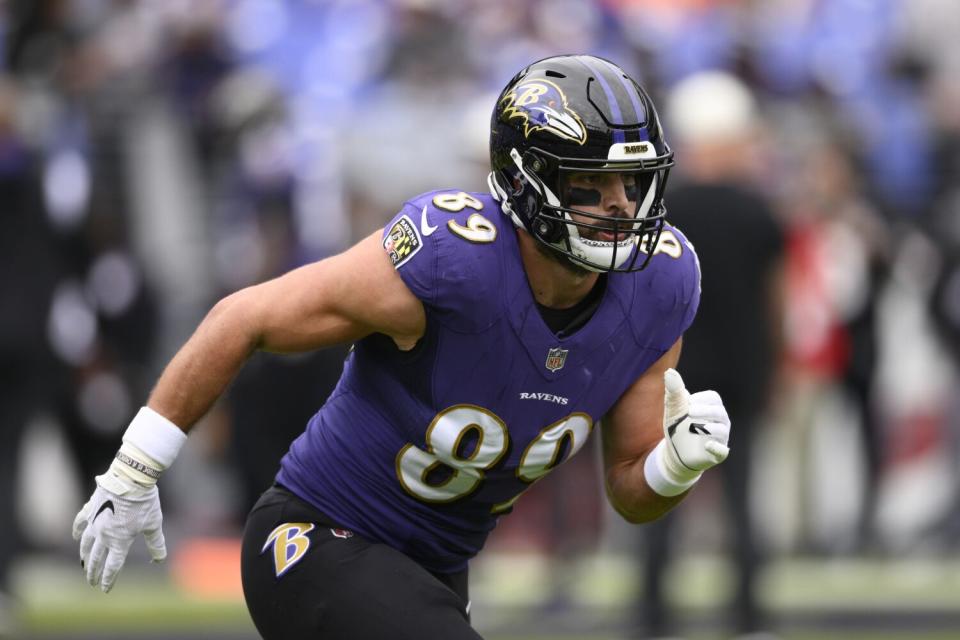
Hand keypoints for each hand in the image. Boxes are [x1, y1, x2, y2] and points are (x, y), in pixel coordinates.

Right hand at [72, 469, 166, 592]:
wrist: (130, 478)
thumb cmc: (144, 502)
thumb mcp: (154, 524)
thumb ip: (156, 544)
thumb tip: (159, 560)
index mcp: (120, 541)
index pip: (112, 567)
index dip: (109, 580)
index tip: (104, 590)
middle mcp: (104, 535)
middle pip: (96, 559)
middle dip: (93, 572)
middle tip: (91, 582)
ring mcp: (94, 522)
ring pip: (85, 544)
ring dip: (84, 556)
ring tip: (83, 564)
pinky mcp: (90, 509)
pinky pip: (80, 523)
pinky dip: (77, 531)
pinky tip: (75, 537)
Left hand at [660, 368, 729, 480]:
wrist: (674, 452)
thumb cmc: (677, 425)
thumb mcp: (673, 408)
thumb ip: (673, 390)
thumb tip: (669, 372)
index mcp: (711, 407)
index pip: (713, 398)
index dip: (702, 398)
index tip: (688, 401)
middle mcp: (720, 421)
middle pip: (719, 412)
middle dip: (705, 411)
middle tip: (689, 412)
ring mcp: (720, 438)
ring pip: (722, 430)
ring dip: (708, 427)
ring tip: (693, 427)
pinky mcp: (715, 454)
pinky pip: (721, 451)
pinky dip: (716, 448)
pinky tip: (707, 445)